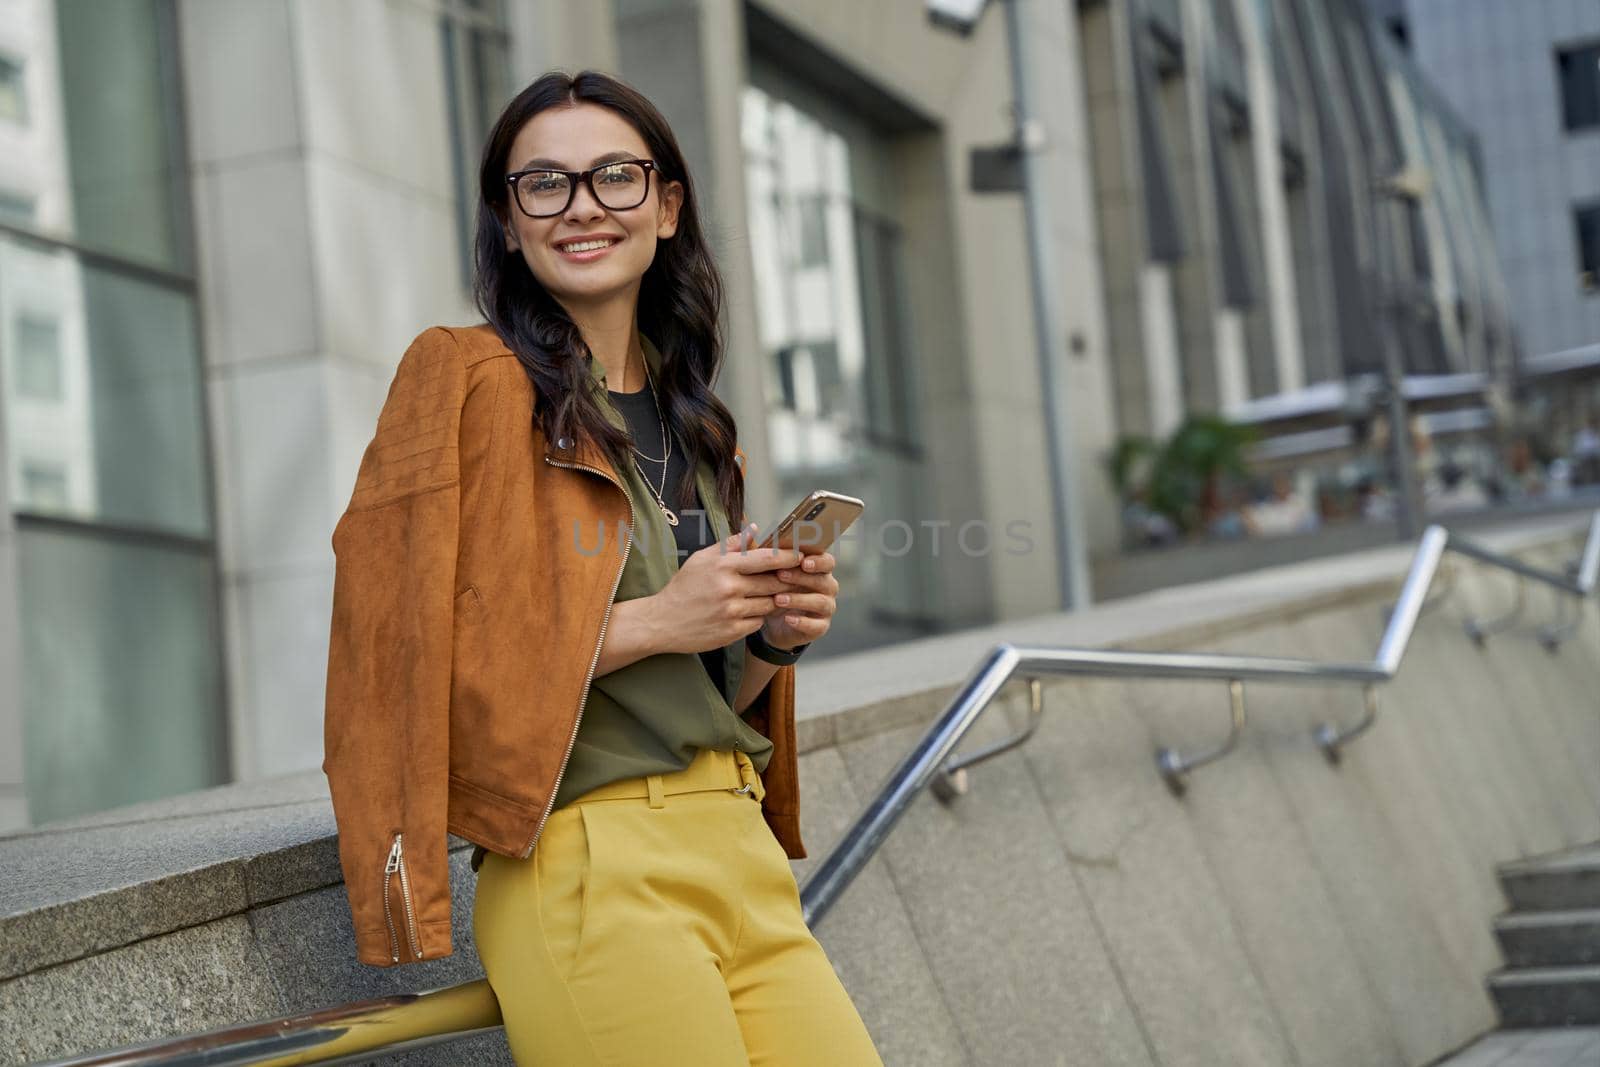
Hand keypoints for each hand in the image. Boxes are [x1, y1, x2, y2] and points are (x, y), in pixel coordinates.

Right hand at [646, 524, 803, 654]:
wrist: (661, 622)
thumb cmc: (684, 587)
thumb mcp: (702, 558)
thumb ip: (731, 544)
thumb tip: (755, 528)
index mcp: (723, 565)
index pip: (767, 558)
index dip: (788, 557)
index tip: (801, 555)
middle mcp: (729, 588)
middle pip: (774, 582)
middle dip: (786, 580)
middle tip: (795, 577)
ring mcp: (731, 611)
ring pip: (769, 603)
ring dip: (774, 599)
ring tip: (772, 595)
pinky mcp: (732, 631)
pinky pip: (759, 622)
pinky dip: (759, 616)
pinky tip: (751, 611)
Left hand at [760, 548, 837, 649]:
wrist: (772, 622)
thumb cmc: (772, 589)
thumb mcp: (766, 571)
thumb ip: (761, 551)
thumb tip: (750, 528)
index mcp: (817, 569)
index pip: (826, 560)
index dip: (817, 560)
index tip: (801, 559)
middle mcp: (826, 586)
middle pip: (824, 579)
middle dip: (802, 577)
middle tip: (781, 575)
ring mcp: (825, 607)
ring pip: (821, 602)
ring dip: (799, 599)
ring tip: (778, 599)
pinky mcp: (820, 627)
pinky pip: (817, 625)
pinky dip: (803, 622)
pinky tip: (788, 619)